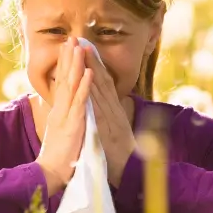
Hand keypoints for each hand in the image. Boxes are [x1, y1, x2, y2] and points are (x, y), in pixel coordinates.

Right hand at [36, 37, 93, 196]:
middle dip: (68, 57)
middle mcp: (60, 110)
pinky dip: (84, 86)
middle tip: (71, 38)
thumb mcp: (60, 133)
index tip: (67, 48)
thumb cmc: (57, 157)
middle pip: (64, 79)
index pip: (61, 83)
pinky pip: (80, 102)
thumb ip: (61, 118)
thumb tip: (63, 108)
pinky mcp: (73, 124)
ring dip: (75, 65)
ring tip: (79, 47)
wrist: (50, 174)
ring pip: (71, 85)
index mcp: (58, 111)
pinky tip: (88, 72)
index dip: (64, 65)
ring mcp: (66, 115)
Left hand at [84, 46, 135, 188]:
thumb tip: (102, 105)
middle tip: (81, 39)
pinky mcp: (108, 129)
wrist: (130, 173)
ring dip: (92, 69)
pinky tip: (89, 80)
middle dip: (91, 60)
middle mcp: (113, 110)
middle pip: (101, 80)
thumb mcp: (112, 131)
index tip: (84, 48)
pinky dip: (94, 94)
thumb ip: (107, 116)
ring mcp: (112, 118)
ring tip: (83, 51)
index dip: (93, 64)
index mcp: (112, 110)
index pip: (102, 83)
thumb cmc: (119, 154)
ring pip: (101, 90)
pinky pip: (100, 109)